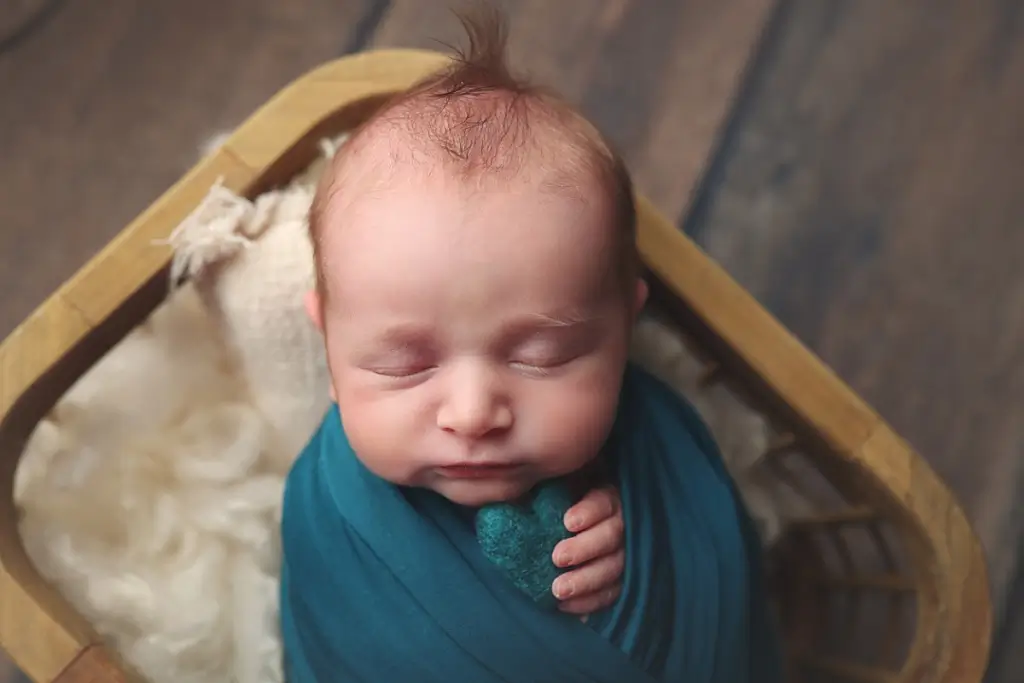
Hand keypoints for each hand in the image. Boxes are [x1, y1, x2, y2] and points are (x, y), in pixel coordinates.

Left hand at [550, 485, 624, 614]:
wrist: (551, 536)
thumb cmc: (547, 507)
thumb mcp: (546, 493)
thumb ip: (540, 493)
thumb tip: (514, 493)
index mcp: (604, 496)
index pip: (604, 502)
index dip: (590, 512)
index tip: (568, 522)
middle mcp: (618, 525)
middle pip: (612, 536)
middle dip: (586, 548)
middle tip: (557, 558)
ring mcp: (622, 554)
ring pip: (615, 568)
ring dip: (587, 581)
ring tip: (559, 590)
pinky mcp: (618, 581)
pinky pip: (611, 594)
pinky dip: (590, 603)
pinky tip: (567, 607)